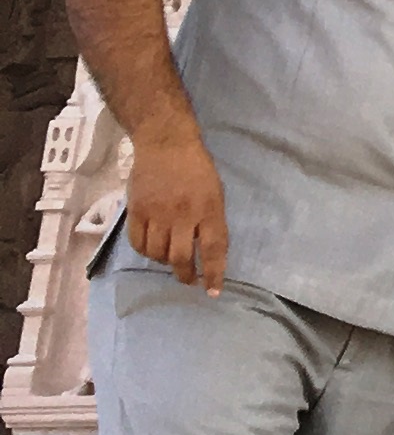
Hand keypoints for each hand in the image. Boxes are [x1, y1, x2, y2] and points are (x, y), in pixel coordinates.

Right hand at [122, 123, 230, 293]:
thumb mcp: (215, 193)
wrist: (166, 144)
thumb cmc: (196, 168)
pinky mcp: (136, 211)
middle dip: (186, 275)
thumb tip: (205, 251)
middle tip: (189, 280)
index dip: (214, 273)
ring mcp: (158, 213)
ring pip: (158, 253)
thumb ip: (210, 221)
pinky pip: (138, 243)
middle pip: (182, 257)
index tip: (213, 291)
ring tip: (171, 261)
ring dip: (165, 263)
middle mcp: (183, 215)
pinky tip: (152, 250)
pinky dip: (145, 252)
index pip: (214, 249)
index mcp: (210, 209)